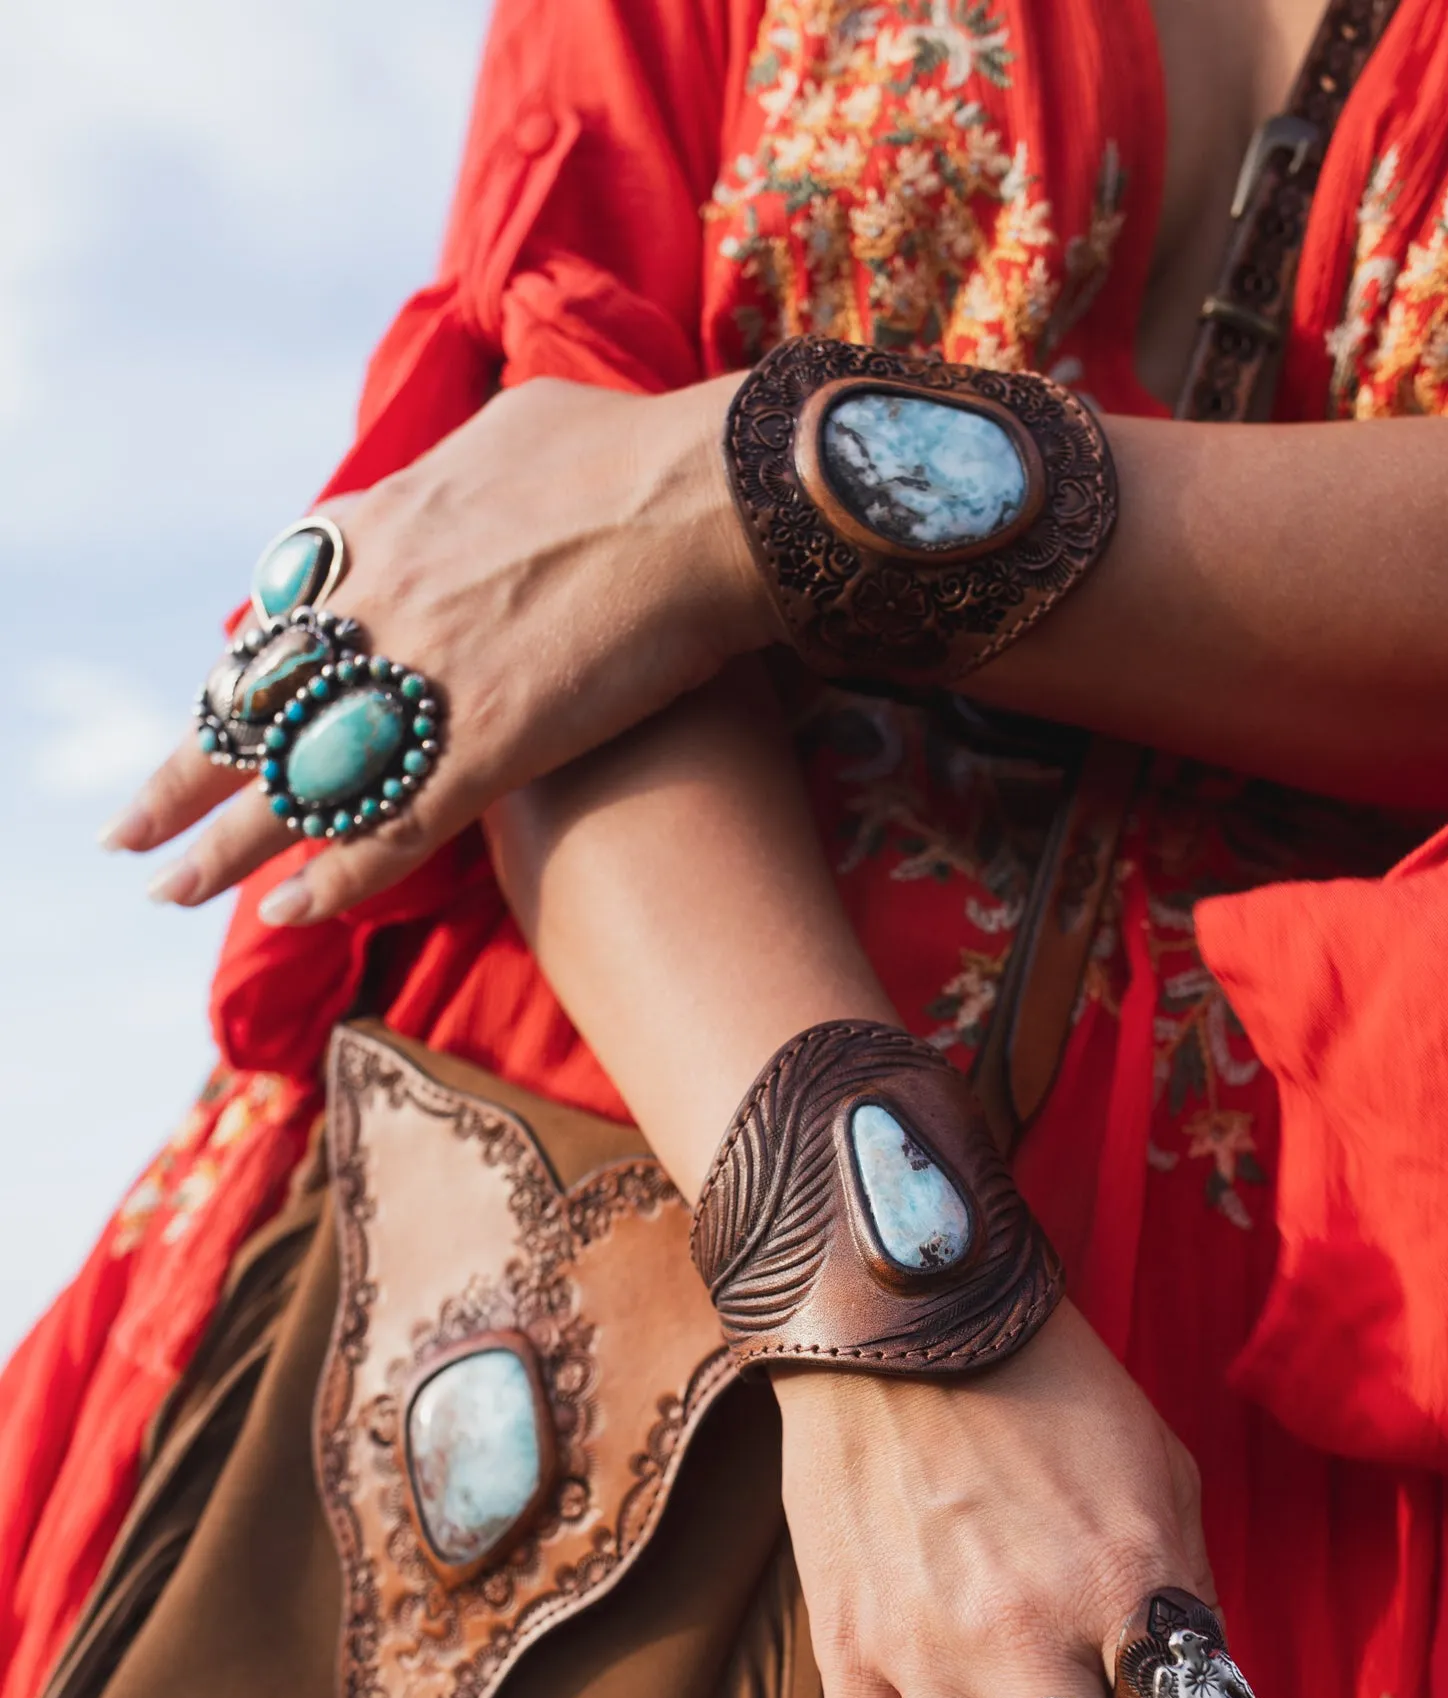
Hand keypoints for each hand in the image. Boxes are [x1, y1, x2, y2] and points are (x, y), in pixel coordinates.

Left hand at [102, 374, 773, 923]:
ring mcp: (422, 680)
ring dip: (222, 844)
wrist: (707, 497)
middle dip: (186, 771)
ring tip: (168, 888)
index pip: (276, 617)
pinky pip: (384, 830)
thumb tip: (480, 473)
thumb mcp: (515, 427)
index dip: (240, 678)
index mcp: (381, 525)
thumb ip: (468, 468)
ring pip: (291, 777)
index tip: (218, 714)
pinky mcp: (483, 749)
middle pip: (252, 703)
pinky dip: (330, 880)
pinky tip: (283, 914)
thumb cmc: (632, 452)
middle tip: (132, 826)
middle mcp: (376, 605)